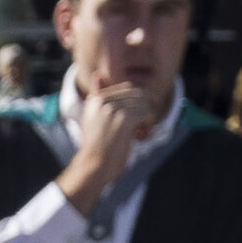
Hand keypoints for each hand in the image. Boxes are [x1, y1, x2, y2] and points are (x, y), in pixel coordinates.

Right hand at [55, 83, 164, 214]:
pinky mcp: (123, 119)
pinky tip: (141, 135)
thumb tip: (98, 74)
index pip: (128, 88)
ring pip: (144, 103)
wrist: (93, 167)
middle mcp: (102, 100)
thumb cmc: (96, 148)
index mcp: (95, 99)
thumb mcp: (93, 119)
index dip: (139, 102)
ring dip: (148, 118)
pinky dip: (148, 124)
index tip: (138, 119)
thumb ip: (98, 97)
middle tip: (144, 125)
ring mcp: (112, 109)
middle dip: (146, 108)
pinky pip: (147, 113)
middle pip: (138, 93)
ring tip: (141, 132)